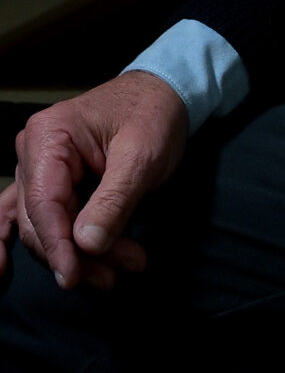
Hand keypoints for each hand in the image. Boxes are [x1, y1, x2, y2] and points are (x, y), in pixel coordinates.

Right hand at [1, 72, 187, 291]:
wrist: (164, 94)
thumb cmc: (154, 116)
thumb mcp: (143, 157)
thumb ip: (114, 200)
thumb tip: (86, 244)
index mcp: (49, 137)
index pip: (44, 204)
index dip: (57, 246)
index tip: (74, 278)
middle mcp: (33, 152)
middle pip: (43, 221)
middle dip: (78, 254)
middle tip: (115, 276)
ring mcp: (39, 167)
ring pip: (47, 226)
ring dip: (79, 253)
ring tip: (121, 267)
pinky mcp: (52, 180)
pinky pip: (41, 217)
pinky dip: (53, 243)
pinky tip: (33, 270)